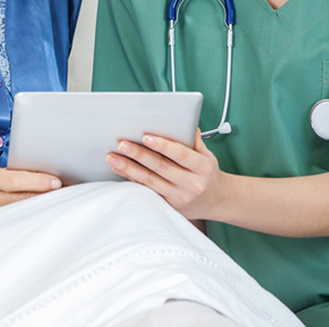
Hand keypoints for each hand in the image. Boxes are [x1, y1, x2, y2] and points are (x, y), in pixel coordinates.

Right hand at [0, 167, 60, 220]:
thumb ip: (16, 174)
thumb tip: (47, 174)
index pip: (16, 180)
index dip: (38, 181)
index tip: (56, 182)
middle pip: (24, 199)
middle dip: (46, 195)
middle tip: (67, 192)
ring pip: (24, 213)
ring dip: (43, 208)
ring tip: (60, 203)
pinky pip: (19, 224)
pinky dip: (34, 219)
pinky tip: (46, 216)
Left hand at [106, 130, 223, 220]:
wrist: (216, 201)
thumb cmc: (208, 174)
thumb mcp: (208, 156)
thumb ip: (194, 140)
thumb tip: (184, 122)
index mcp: (202, 168)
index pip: (181, 154)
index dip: (163, 145)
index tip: (146, 136)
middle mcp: (191, 184)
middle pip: (161, 167)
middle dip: (138, 154)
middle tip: (121, 144)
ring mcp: (179, 197)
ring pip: (150, 181)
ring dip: (128, 168)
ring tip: (112, 157)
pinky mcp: (168, 206)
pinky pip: (147, 190)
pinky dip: (131, 179)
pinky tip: (119, 170)